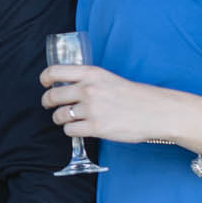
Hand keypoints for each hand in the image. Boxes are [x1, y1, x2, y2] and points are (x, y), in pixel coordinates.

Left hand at [40, 64, 192, 146]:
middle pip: (52, 96)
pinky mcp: (96, 128)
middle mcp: (88, 89)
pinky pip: (70, 130)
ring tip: (69, 119)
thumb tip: (66, 87)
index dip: (45, 79)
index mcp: (91, 73)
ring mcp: (91, 110)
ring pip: (59, 115)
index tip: (45, 84)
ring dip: (60, 118)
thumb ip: (88, 81)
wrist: (156, 111)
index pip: (54, 72)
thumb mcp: (108, 78)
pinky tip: (81, 128)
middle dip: (48, 102)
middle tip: (50, 106)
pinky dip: (72, 130)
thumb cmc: (134, 96)